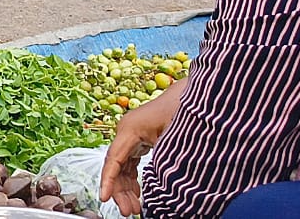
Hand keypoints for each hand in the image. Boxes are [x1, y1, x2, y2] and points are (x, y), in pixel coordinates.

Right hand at [100, 82, 182, 215]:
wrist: (194, 92)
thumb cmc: (184, 110)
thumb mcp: (174, 139)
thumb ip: (162, 160)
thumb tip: (157, 184)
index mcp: (129, 129)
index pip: (113, 160)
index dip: (108, 181)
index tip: (105, 199)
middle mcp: (126, 131)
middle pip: (116, 166)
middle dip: (120, 190)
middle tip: (128, 211)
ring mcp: (133, 135)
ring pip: (123, 166)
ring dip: (127, 188)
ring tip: (135, 208)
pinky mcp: (141, 138)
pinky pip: (131, 162)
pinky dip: (133, 179)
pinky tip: (139, 193)